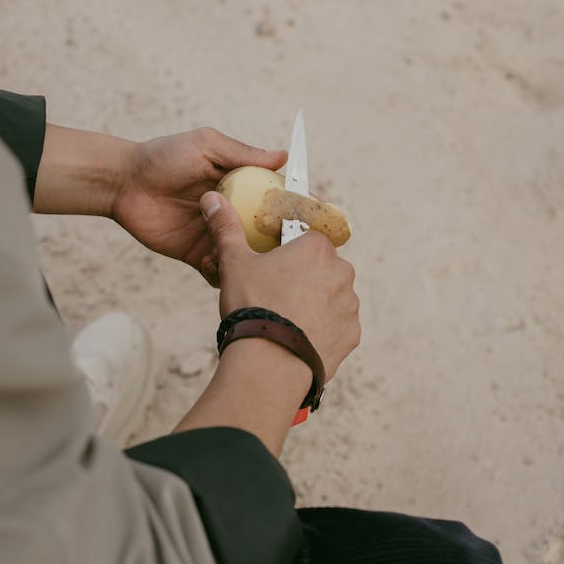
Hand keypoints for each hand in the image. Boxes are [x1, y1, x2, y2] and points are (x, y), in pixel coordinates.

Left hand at [32, 125, 283, 283]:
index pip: (276, 201)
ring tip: (237, 255)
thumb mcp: (206, 146)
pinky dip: (223, 273)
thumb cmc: (164, 156)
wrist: (124, 182)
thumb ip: (243, 154)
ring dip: (247, 260)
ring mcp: (217, 236)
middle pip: (268, 235)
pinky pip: (219, 271)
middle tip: (278, 249)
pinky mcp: (197, 255)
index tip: (311, 221)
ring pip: (245, 257)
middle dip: (277, 245)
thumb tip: (284, 155)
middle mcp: (235, 214)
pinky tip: (214, 263)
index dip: (295, 212)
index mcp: (243, 187)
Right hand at [199, 191, 359, 380]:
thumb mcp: (234, 263)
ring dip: (314, 305)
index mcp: (317, 248)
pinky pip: (337, 327)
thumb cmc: (252, 306)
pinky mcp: (352, 335)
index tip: (271, 269)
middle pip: (321, 269)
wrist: (270, 364)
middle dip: (303, 279)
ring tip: (284, 321)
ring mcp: (350, 305)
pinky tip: (298, 339)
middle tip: (274, 297)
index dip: (287, 253)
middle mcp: (342, 272)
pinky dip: (322, 331)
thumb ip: (226, 227)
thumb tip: (211, 199)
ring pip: (331, 298)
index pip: (306, 239)